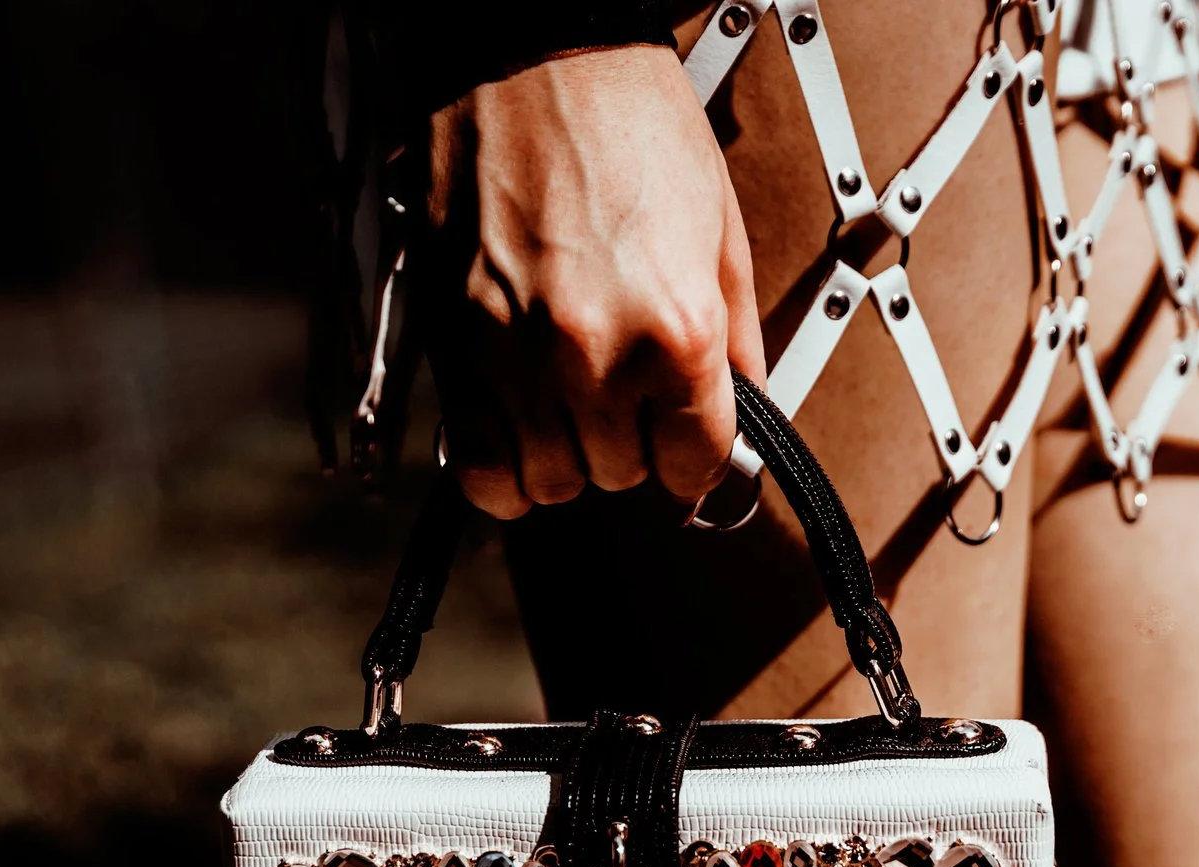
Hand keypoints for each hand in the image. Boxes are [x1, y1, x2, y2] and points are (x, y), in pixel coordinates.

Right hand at [425, 45, 766, 515]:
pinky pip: (476, 468)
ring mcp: (515, 357)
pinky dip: (501, 473)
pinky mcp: (452, 347)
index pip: (695, 465)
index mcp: (675, 331)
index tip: (686, 438)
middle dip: (631, 443)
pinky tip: (519, 437)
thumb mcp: (720, 231)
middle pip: (621, 476)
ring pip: (551, 482)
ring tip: (573, 402)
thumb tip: (746, 415)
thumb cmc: (625, 119)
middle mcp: (593, 355)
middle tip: (627, 393)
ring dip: (568, 456)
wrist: (529, 52)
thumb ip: (737, 342)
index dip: (696, 454)